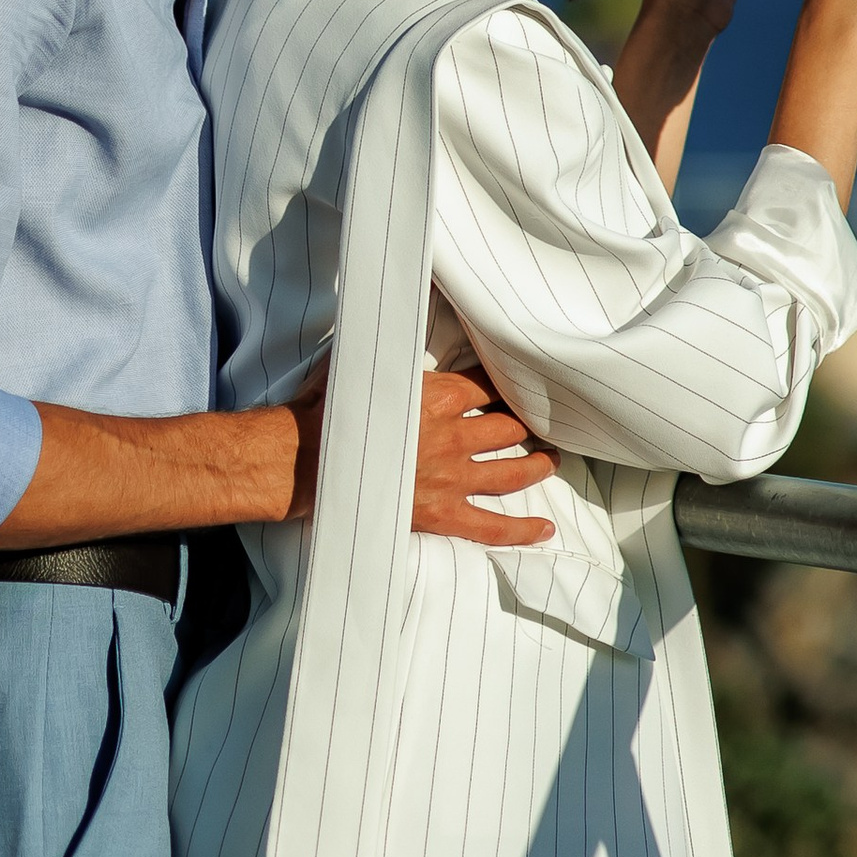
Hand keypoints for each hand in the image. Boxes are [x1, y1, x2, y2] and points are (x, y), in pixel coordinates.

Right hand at [278, 356, 558, 545]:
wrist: (305, 461)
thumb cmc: (329, 409)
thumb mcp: (365, 365)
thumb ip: (392, 354)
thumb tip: (390, 325)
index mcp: (438, 396)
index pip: (487, 386)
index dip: (505, 386)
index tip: (518, 385)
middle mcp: (453, 436)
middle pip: (507, 427)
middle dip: (528, 425)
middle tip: (542, 424)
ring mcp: (451, 478)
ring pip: (511, 471)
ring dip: (536, 465)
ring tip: (550, 459)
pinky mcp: (442, 515)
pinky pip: (491, 527)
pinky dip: (521, 531)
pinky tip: (544, 529)